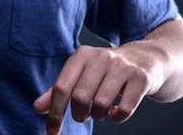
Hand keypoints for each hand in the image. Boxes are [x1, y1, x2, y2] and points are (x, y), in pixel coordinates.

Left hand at [32, 44, 164, 132]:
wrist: (146, 59)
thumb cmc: (107, 70)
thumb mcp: (82, 73)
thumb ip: (60, 90)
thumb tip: (37, 108)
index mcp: (82, 55)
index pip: (61, 87)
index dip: (54, 113)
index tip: (51, 132)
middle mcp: (101, 57)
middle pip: (80, 98)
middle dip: (79, 114)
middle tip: (84, 114)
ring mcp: (122, 67)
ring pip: (101, 105)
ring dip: (98, 116)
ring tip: (101, 110)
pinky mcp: (140, 78)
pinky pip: (124, 110)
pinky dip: (117, 118)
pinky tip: (116, 111)